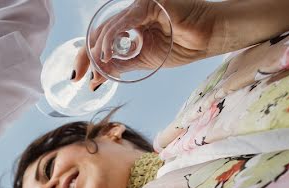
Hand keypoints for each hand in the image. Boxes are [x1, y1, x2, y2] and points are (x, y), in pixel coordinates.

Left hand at [74, 0, 218, 89]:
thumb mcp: (143, 61)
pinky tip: (105, 54)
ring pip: (107, 29)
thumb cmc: (184, 46)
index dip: (85, 57)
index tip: (77, 77)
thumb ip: (120, 65)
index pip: (100, 39)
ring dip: (96, 52)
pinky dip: (111, 40)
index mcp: (130, 26)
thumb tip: (94, 78)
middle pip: (97, 33)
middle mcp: (131, 14)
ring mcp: (139, 6)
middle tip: (77, 77)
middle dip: (83, 56)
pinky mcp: (148, 3)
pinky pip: (124, 22)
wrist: (211, 38)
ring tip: (94, 70)